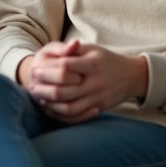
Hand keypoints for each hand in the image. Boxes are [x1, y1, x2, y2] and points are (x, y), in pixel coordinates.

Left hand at [25, 41, 147, 123]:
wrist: (132, 76)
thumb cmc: (106, 59)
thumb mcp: (92, 49)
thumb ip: (72, 51)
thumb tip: (53, 53)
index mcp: (92, 64)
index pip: (64, 69)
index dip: (47, 71)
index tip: (35, 70)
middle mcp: (95, 82)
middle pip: (64, 91)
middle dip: (44, 89)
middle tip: (33, 86)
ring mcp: (98, 98)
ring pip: (69, 108)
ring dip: (51, 105)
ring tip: (40, 98)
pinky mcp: (99, 108)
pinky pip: (78, 117)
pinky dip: (62, 116)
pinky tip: (52, 109)